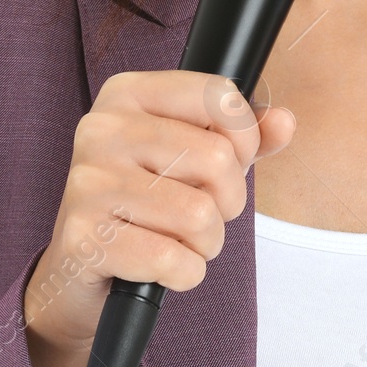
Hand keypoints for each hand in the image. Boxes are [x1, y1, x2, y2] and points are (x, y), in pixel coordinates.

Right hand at [23, 69, 295, 366]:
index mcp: (128, 93)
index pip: (218, 95)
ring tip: (181, 241)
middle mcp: (101, 129)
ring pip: (199, 215)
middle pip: (217, 159)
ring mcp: (87, 183)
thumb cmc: (148, 201)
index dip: (244, 137)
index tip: (229, 161)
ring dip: (206, 243)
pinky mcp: (83, 238)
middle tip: (203, 212)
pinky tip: (161, 267)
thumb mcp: (195, 155)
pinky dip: (184, 273)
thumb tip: (285, 122)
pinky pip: (172, 260)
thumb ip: (246, 136)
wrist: (81, 267)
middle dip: (228, 201)